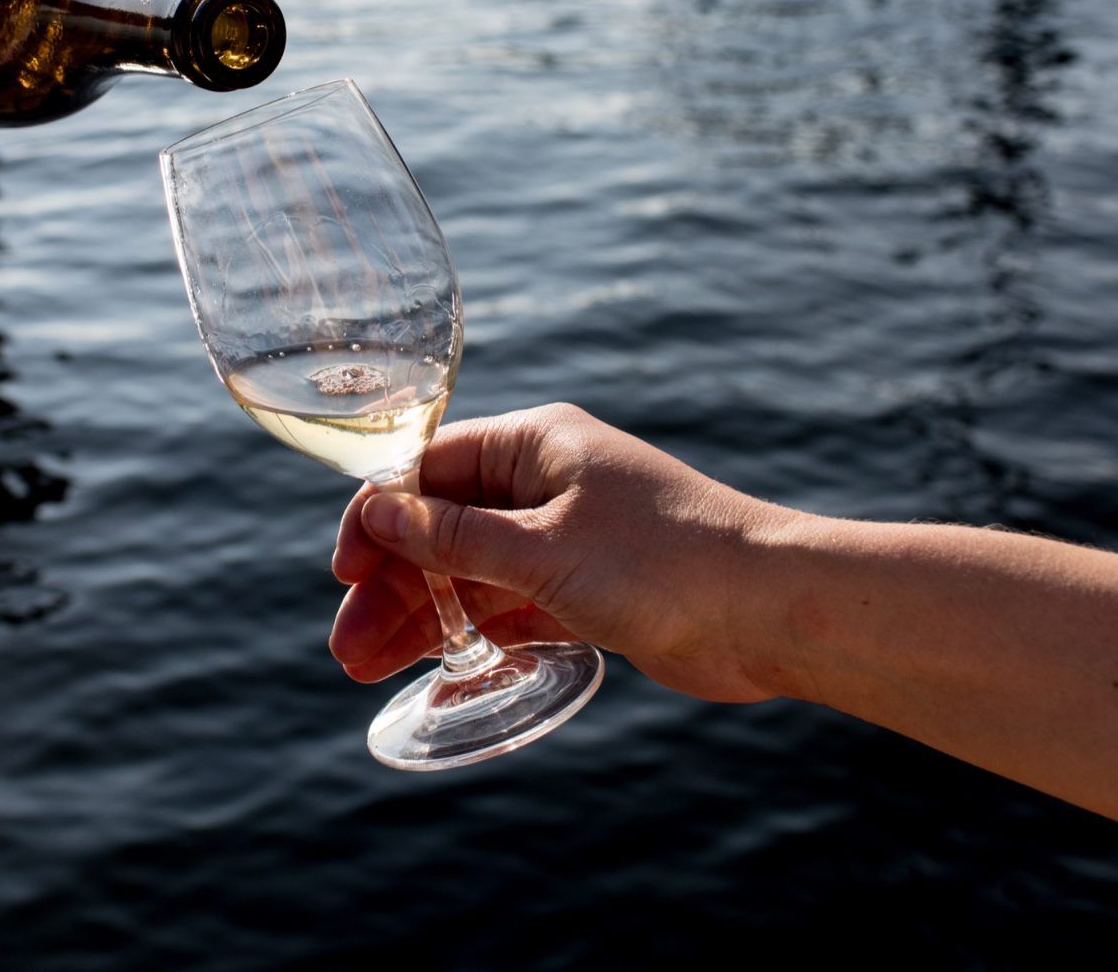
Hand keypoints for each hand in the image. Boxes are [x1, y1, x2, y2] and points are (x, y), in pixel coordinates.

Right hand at [330, 403, 786, 702]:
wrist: (773, 611)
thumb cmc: (664, 560)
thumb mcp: (543, 548)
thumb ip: (454, 538)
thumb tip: (377, 515)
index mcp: (534, 446)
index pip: (427, 469)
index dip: (379, 518)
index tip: (344, 573)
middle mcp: (545, 484)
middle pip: (442, 529)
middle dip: (392, 586)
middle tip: (347, 648)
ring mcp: (567, 538)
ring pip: (472, 574)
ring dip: (423, 617)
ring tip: (368, 669)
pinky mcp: (590, 590)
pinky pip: (511, 607)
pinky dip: (475, 634)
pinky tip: (437, 671)